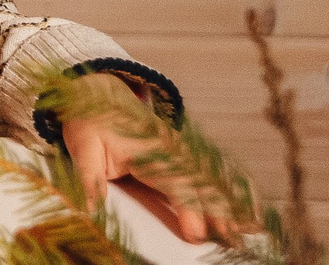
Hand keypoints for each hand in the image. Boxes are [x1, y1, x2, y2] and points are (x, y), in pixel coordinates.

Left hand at [59, 73, 240, 242]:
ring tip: (251, 229)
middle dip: (219, 214)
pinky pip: (214, 172)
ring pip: (213, 180)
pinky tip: (250, 206)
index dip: (188, 209)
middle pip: (202, 186)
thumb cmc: (90, 121)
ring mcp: (182, 150)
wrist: (98, 92)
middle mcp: (172, 150)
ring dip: (232, 203)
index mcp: (149, 151)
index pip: (175, 184)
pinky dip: (234, 188)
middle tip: (233, 240)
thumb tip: (90, 209)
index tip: (195, 232)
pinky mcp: (185, 153)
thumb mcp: (81, 146)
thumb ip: (89, 178)